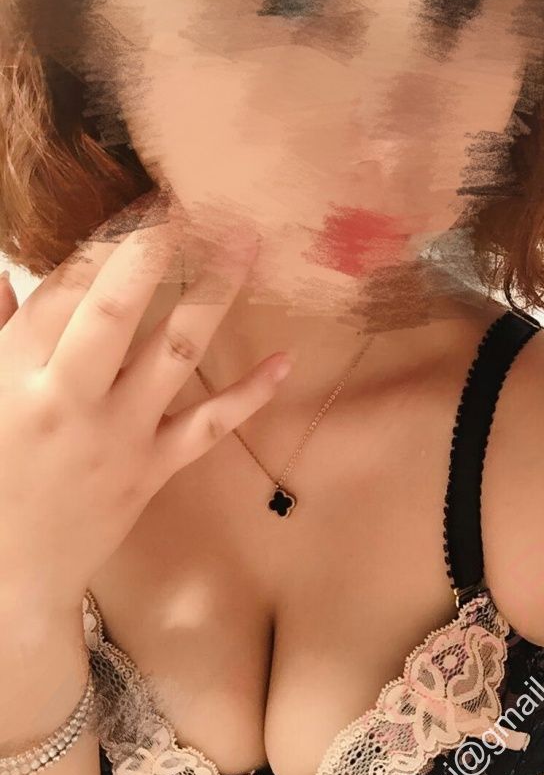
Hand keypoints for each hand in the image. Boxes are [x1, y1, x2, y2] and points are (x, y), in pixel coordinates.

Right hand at [0, 233, 289, 617]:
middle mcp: (76, 396)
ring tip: (246, 243)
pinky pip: (211, 426)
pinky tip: (284, 361)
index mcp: (20, 374)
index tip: (143, 198)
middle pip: (121, 306)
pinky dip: (250, 395)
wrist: (12, 577)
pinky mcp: (156, 467)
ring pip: (177, 351)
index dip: (107, 237)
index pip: (67, 287)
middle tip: (196, 199)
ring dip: (213, 293)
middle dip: (157, 246)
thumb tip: (2, 274)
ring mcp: (124, 433)